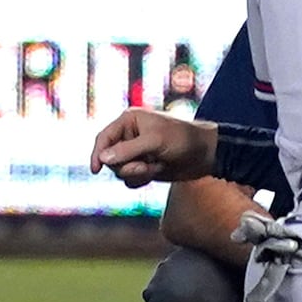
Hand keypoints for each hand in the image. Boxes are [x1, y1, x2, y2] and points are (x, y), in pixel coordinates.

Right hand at [89, 108, 215, 187]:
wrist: (205, 154)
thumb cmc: (183, 139)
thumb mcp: (155, 141)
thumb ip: (128, 150)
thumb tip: (103, 158)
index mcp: (129, 121)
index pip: (104, 138)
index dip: (97, 153)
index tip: (96, 169)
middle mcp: (130, 136)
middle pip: (110, 158)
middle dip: (126, 165)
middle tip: (144, 165)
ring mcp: (137, 153)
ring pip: (120, 171)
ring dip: (137, 173)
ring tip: (155, 166)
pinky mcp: (144, 167)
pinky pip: (131, 180)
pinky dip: (142, 179)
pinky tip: (157, 172)